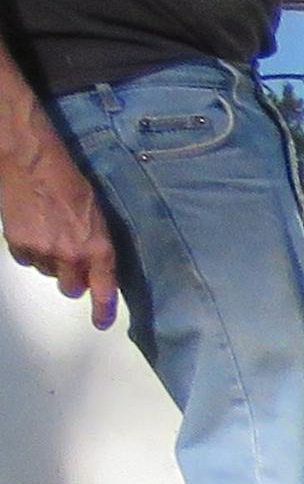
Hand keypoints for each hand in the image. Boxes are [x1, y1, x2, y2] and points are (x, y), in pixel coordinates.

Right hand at [0, 70, 117, 327]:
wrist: (30, 160)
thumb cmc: (68, 181)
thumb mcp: (96, 215)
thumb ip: (96, 245)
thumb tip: (94, 267)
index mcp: (98, 247)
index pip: (104, 290)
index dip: (103, 310)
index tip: (101, 323)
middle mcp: (72, 255)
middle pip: (71, 288)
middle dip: (72, 279)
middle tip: (68, 258)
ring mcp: (43, 252)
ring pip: (48, 272)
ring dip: (50, 260)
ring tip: (49, 230)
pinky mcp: (19, 245)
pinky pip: (26, 260)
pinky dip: (29, 250)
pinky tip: (32, 227)